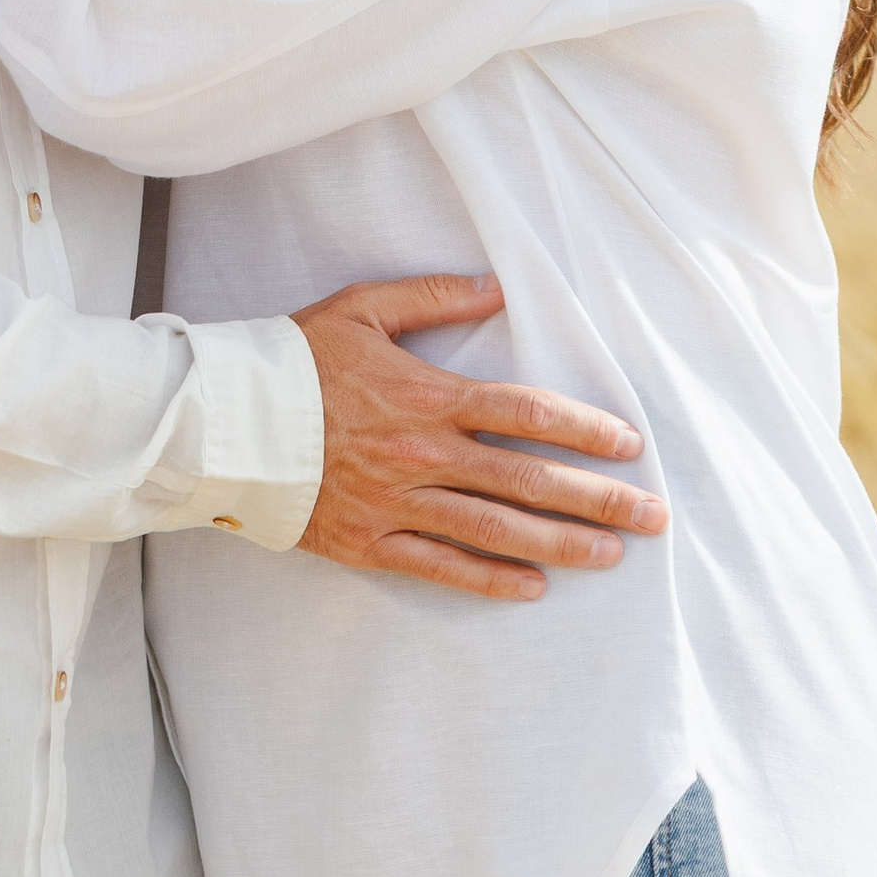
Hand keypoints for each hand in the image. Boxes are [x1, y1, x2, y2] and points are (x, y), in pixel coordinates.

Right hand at [296, 275, 668, 600]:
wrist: (223, 423)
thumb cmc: (293, 359)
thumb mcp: (361, 307)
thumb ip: (433, 299)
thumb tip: (496, 288)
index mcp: (427, 395)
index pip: (525, 413)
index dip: (585, 429)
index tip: (630, 444)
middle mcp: (422, 454)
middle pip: (527, 480)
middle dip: (599, 500)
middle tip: (653, 516)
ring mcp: (397, 503)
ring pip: (495, 529)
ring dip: (562, 545)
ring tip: (613, 556)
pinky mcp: (370, 542)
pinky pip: (440, 566)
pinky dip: (490, 581)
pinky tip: (533, 588)